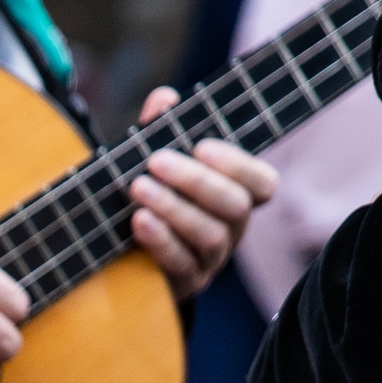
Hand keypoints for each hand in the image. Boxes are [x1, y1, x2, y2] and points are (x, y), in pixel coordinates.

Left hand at [126, 87, 278, 299]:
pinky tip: (139, 221)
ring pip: (210, 235)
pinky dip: (161, 241)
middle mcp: (232, 230)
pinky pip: (182, 265)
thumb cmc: (146, 196)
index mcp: (235, 197)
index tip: (201, 145)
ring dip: (174, 208)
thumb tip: (164, 98)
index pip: (262, 184)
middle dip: (196, 181)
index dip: (238, 165)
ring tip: (138, 188)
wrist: (119, 255)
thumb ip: (159, 131)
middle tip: (156, 160)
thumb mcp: (150, 162)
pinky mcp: (186, 284)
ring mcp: (212, 260)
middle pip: (235, 207)